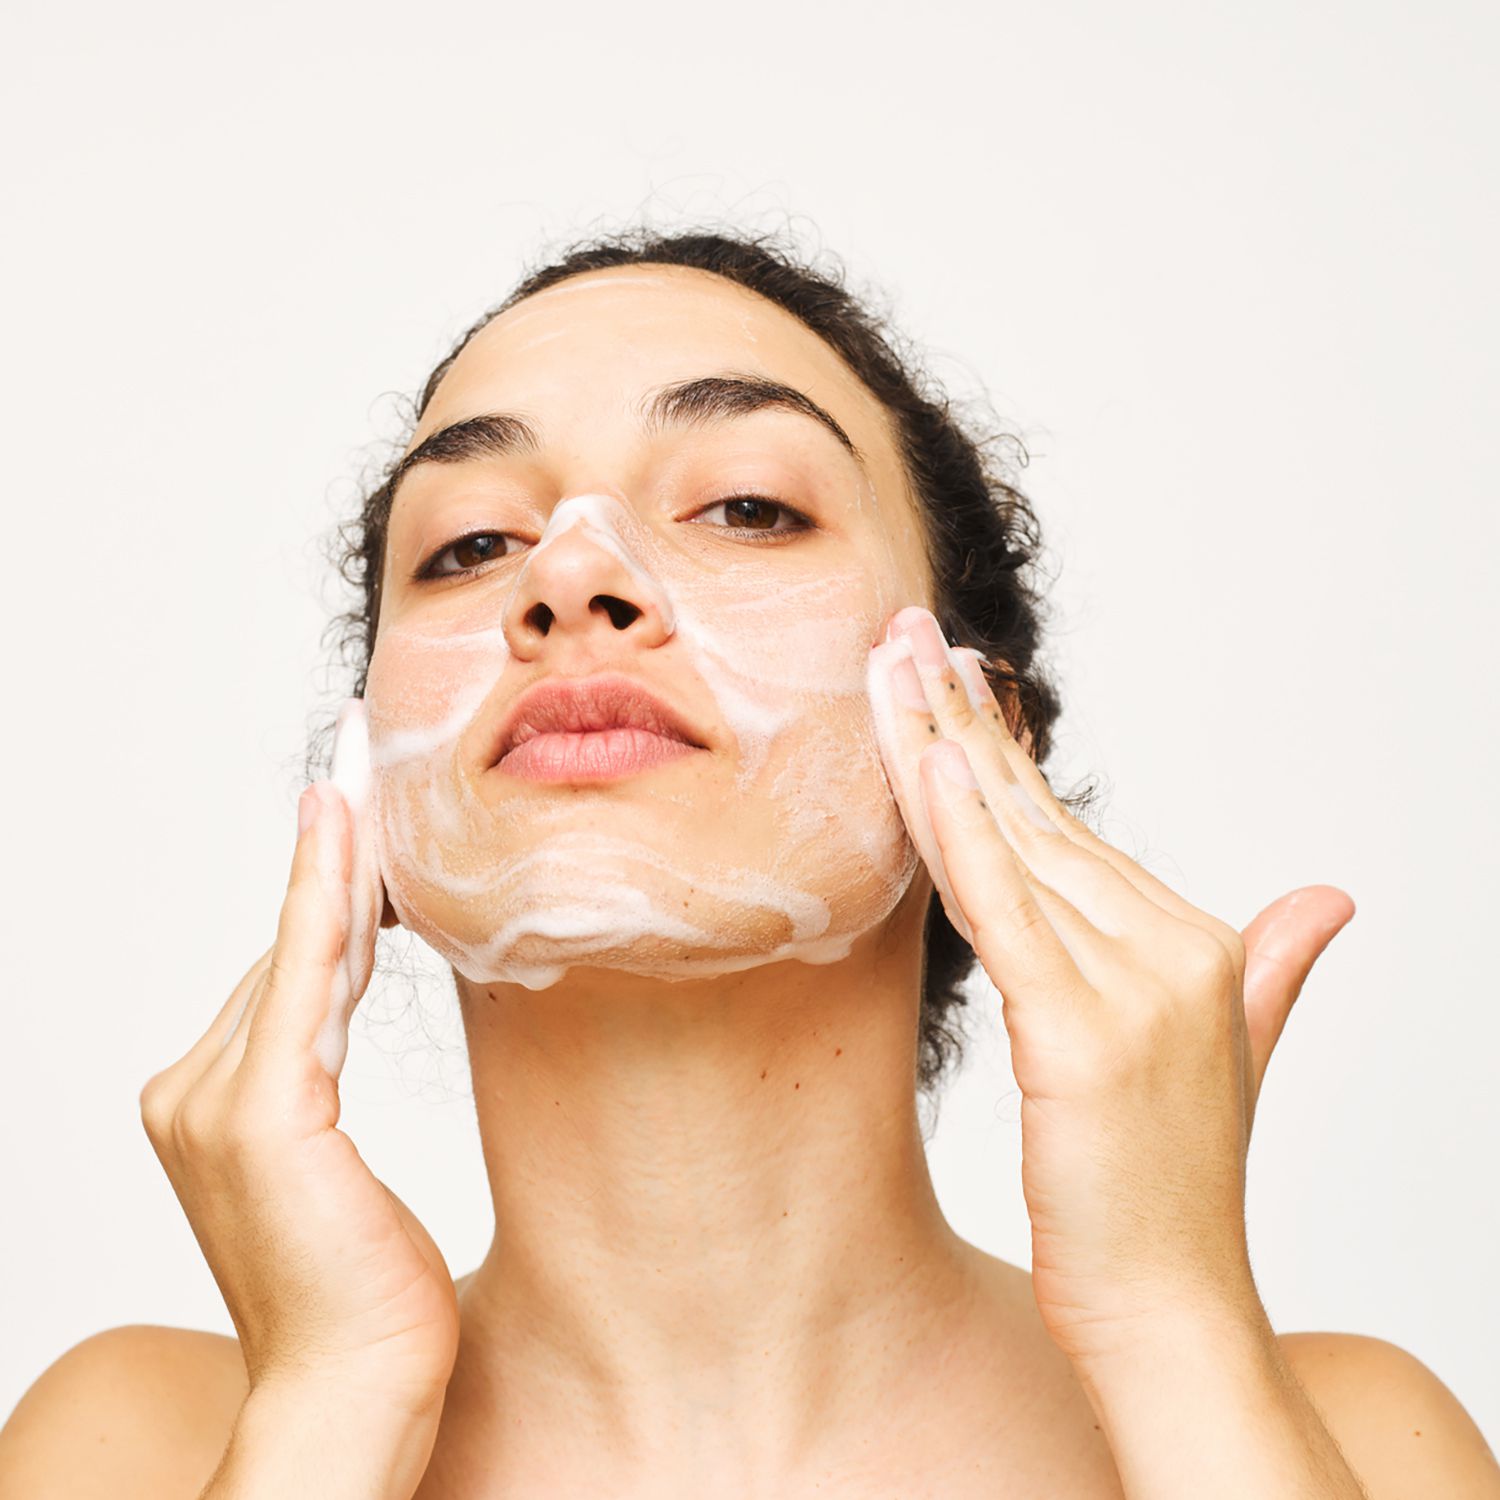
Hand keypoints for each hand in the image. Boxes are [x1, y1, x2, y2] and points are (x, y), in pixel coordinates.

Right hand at [139, 704, 457, 1416]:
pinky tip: (348, 842)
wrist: (354, 1390)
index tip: (346, 816)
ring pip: (295, 955)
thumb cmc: (362, 1291)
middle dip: (333, 868)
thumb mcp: (339, 1164)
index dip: (321, 893)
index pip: (282, 975)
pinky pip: (310, 982)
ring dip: (333, 868)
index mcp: (204, 1107)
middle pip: (287, 955)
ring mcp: (214, 1104)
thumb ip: (318, 1072)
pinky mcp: (264, 1117)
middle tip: (364, 777)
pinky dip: (328, 904)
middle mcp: (189, 1095)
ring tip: (361, 788)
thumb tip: (345, 985)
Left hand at [868, 607, 1354, 1367]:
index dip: (1003, 753)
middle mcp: (1171, 948)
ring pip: (1011, 842)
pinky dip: (959, 831)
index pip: (1070, 830)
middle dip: (961, 721)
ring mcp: (1132, 987)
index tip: (952, 682)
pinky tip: (923, 760)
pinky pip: (1002, 909)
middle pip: (1035, 816)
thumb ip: (1272, 969)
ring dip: (941, 746)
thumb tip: (1329, 901)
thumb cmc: (1168, 1194)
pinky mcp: (1078, 1031)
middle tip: (903, 636)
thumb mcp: (1227, 1060)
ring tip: (891, 663)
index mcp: (1192, 944)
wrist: (1172, 1312)